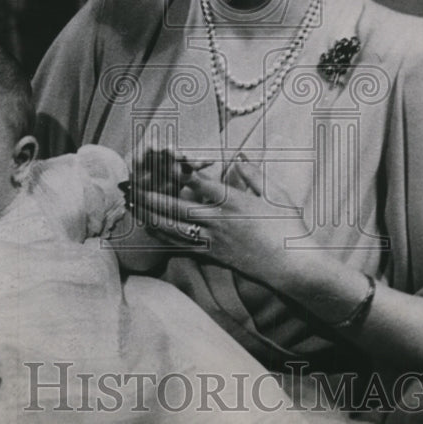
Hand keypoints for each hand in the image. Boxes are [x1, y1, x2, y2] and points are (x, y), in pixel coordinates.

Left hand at [133, 158, 300, 283]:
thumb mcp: (276, 194)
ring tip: (132, 206)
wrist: (292, 266)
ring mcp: (213, 240)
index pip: (199, 182)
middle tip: (130, 188)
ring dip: (151, 215)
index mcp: (233, 201)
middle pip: (177, 206)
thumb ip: (255, 173)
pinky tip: (151, 230)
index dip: (177, 170)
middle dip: (151, 196)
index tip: (159, 160)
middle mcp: (218, 220)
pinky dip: (164, 236)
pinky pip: (182, 245)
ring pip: (174, 228)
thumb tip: (240, 156)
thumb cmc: (288, 228)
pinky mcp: (213, 256)